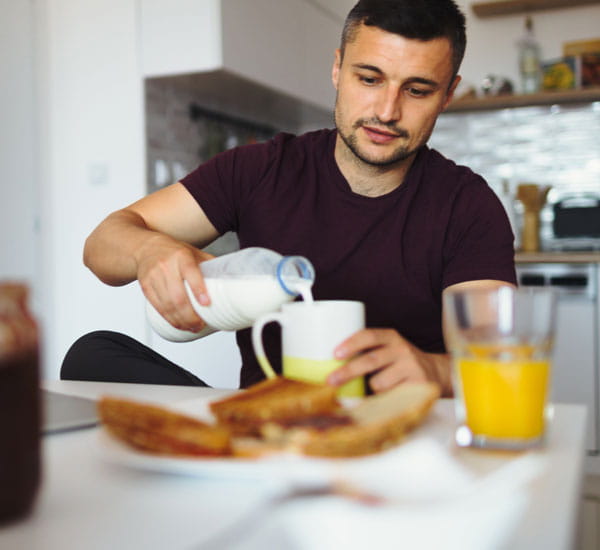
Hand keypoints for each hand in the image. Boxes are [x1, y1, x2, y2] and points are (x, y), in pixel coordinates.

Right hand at [136, 234, 214, 331]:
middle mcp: (166, 266)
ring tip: (191, 327)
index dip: (198, 289)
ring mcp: (154, 276)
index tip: (206, 303)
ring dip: (180, 320)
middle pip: (178, 296)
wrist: (147, 247)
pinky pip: (157, 306)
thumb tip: (232, 278)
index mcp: (182, 256)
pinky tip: (177, 324)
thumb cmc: (176, 252)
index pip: (191, 272)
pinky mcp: (145, 286)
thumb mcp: (195, 253)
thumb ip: (211, 265)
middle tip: (199, 325)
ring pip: (167, 304)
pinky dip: (168, 318)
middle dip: (189, 315)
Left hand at [327, 328, 451, 395]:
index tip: (335, 354)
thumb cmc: (399, 362)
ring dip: (371, 389)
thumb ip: (367, 352)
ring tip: (377, 386)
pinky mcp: (417, 386)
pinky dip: (383, 399)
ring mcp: (411, 368)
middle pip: (370, 360)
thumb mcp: (387, 349)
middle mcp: (402, 350)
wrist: (435, 372)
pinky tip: (389, 395)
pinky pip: (390, 396)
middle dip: (348, 371)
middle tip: (331, 380)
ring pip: (378, 382)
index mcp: (390, 337)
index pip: (369, 336)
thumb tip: (330, 366)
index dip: (351, 344)